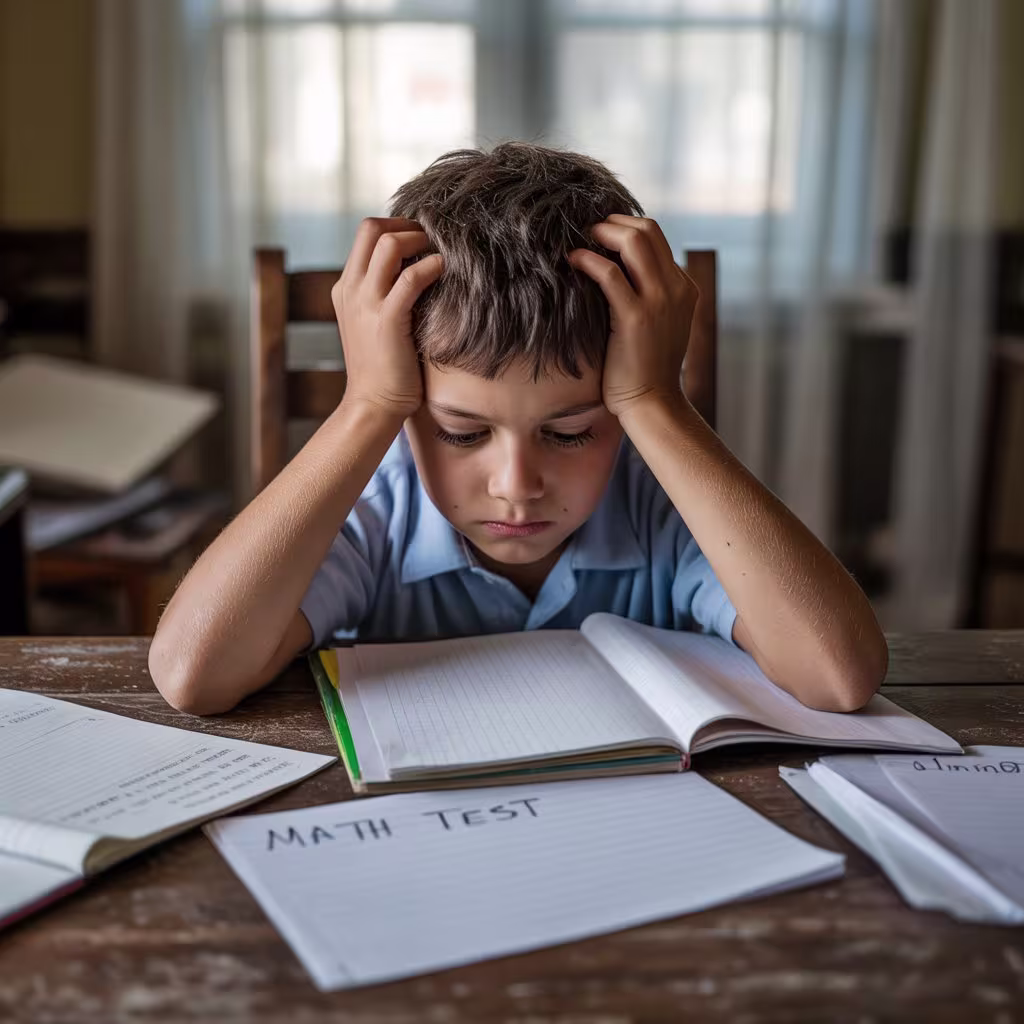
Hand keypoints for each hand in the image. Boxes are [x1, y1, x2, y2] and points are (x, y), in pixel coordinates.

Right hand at [332, 217, 442, 418]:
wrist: (372, 405)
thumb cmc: (384, 369)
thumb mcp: (375, 324)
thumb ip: (386, 297)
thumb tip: (419, 273)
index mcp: (346, 288)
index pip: (365, 234)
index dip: (397, 226)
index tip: (423, 238)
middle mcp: (351, 289)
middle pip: (371, 227)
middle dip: (407, 224)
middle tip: (433, 238)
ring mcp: (365, 303)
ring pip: (387, 242)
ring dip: (419, 239)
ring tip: (442, 252)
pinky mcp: (386, 320)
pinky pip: (410, 278)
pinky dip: (431, 267)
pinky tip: (445, 270)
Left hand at [568, 215, 697, 418]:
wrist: (652, 402)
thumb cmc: (645, 367)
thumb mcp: (659, 324)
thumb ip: (650, 296)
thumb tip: (619, 273)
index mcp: (684, 288)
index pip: (657, 239)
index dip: (626, 230)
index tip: (602, 234)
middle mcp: (676, 288)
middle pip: (648, 229)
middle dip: (615, 222)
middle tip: (589, 229)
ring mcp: (659, 301)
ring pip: (634, 241)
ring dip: (603, 232)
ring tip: (581, 238)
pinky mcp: (635, 317)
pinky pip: (610, 274)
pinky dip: (589, 260)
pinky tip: (573, 260)